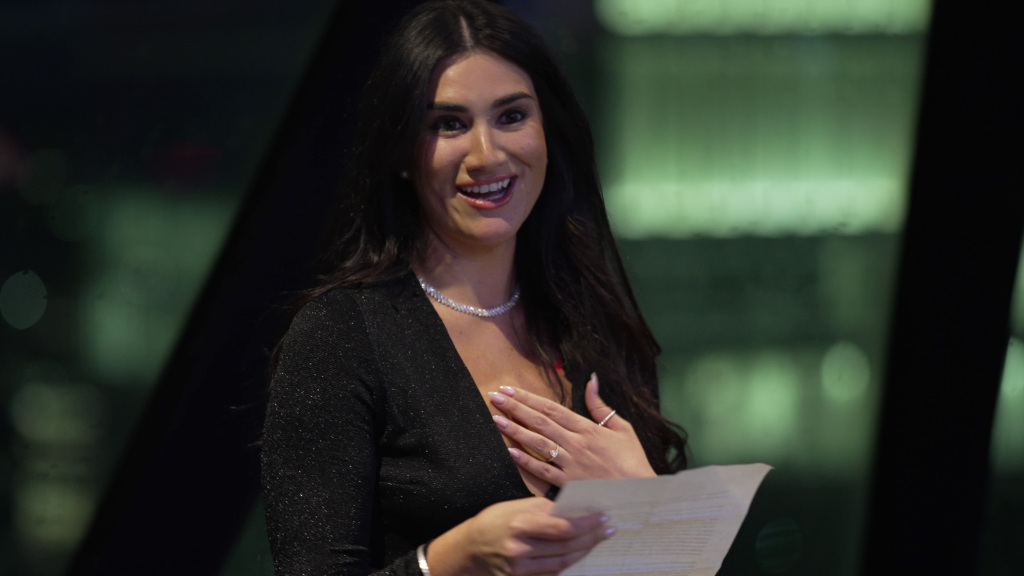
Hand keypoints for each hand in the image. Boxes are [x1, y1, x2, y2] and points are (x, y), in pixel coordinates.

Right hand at [427, 497, 612, 575]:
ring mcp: (520, 569)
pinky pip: (551, 574)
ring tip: (597, 541)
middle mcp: (520, 550)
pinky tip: (579, 555)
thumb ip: (545, 510)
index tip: (604, 518)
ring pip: (562, 563)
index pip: (563, 527)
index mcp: (520, 524)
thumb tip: (575, 509)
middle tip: (609, 530)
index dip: (587, 524)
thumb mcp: (516, 507)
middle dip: (591, 538)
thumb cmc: (495, 521)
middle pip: (566, 547)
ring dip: (584, 552)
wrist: (469, 549)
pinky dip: (568, 565)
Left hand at [488, 374, 656, 486]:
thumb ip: (601, 405)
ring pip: (538, 443)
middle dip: (515, 408)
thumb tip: (592, 379)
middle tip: (495, 397)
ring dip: (515, 431)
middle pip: (540, 422)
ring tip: (496, 419)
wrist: (639, 493)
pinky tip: (510, 452)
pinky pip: (544, 471)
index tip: (510, 390)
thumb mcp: (622, 428)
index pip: (551, 408)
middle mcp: (575, 443)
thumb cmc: (632, 460)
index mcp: (587, 428)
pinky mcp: (568, 483)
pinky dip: (527, 462)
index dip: (529, 398)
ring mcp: (570, 464)